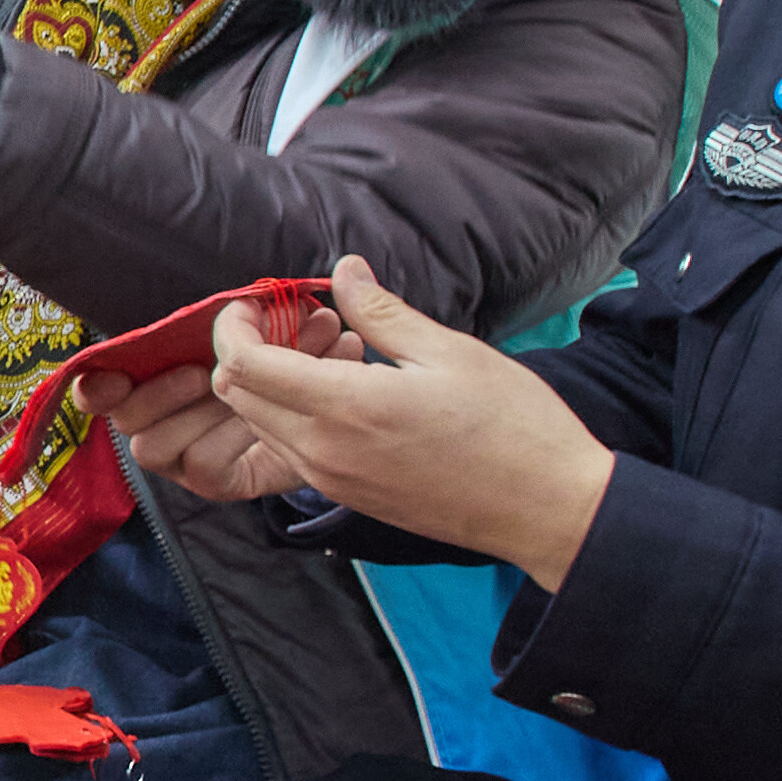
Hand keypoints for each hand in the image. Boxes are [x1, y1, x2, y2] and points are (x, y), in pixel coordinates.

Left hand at [119, 256, 616, 589]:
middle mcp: (323, 451)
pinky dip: (293, 413)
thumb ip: (381, 311)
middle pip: (237, 396)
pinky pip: (289, 449)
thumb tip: (342, 271)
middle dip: (245, 350)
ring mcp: (331, 479)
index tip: (260, 300)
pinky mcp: (346, 495)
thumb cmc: (513, 425)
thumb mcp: (448, 352)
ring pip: (259, 424)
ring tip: (326, 348)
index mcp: (344, 408)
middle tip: (291, 318)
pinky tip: (342, 387)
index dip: (234, 327)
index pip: (241, 366)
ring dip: (269, 383)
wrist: (548, 509)